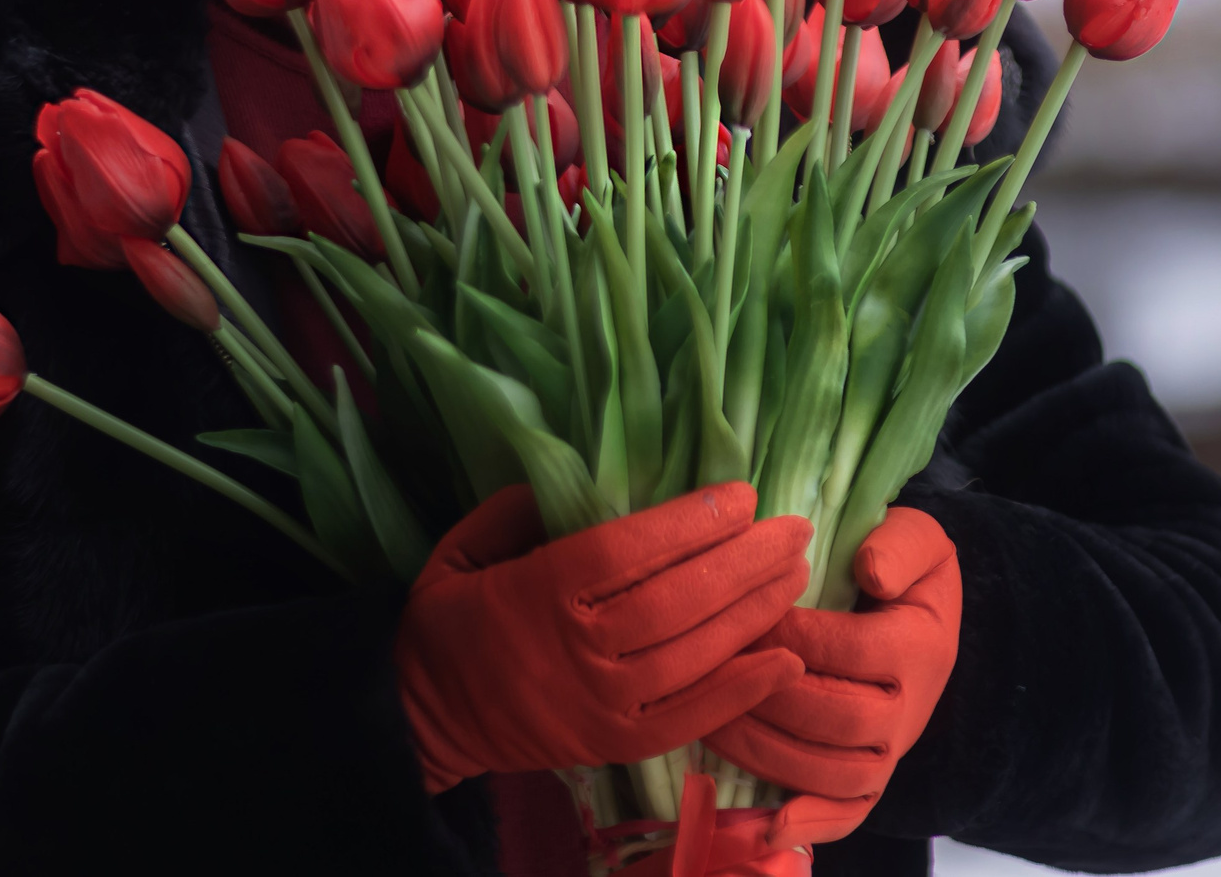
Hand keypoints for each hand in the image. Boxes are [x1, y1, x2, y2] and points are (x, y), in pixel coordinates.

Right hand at [395, 482, 809, 793]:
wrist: (425, 717)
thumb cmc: (449, 621)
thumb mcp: (459, 548)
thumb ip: (516, 510)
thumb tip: (583, 475)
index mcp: (537, 592)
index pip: (626, 550)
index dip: (690, 522)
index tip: (741, 494)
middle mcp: (577, 649)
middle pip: (676, 600)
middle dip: (743, 560)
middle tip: (793, 527)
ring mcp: (602, 704)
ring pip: (694, 654)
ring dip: (754, 612)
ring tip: (795, 572)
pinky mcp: (618, 745)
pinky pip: (692, 717)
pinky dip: (743, 690)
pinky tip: (787, 657)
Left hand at [705, 506, 960, 841]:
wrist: (922, 611)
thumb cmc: (902, 567)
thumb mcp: (914, 536)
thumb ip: (898, 544)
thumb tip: (872, 572)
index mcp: (920, 646)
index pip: (847, 651)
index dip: (790, 636)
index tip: (743, 614)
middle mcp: (912, 709)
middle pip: (837, 719)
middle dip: (767, 694)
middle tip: (712, 666)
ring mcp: (891, 750)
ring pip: (831, 770)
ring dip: (767, 751)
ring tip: (710, 720)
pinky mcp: (873, 775)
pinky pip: (849, 812)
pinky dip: (812, 823)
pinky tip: (768, 826)